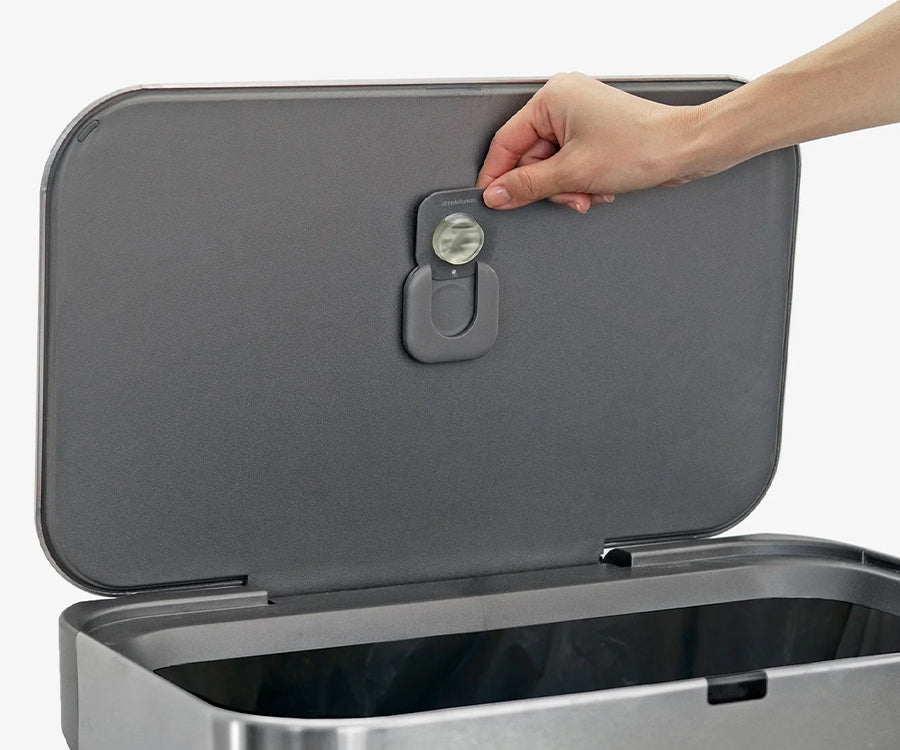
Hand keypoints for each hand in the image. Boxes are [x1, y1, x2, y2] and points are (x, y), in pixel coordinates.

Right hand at [476, 73, 704, 212]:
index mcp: (552, 97)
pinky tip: (599, 186)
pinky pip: (569, 166)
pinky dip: (580, 183)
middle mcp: (564, 102)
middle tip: (569, 195)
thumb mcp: (574, 173)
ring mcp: (579, 118)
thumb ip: (527, 186)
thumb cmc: (643, 146)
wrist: (686, 149)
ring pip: (550, 167)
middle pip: (529, 158)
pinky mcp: (593, 134)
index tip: (494, 200)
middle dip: (549, 186)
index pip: (506, 142)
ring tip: (590, 191)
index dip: (498, 176)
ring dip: (568, 188)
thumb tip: (497, 195)